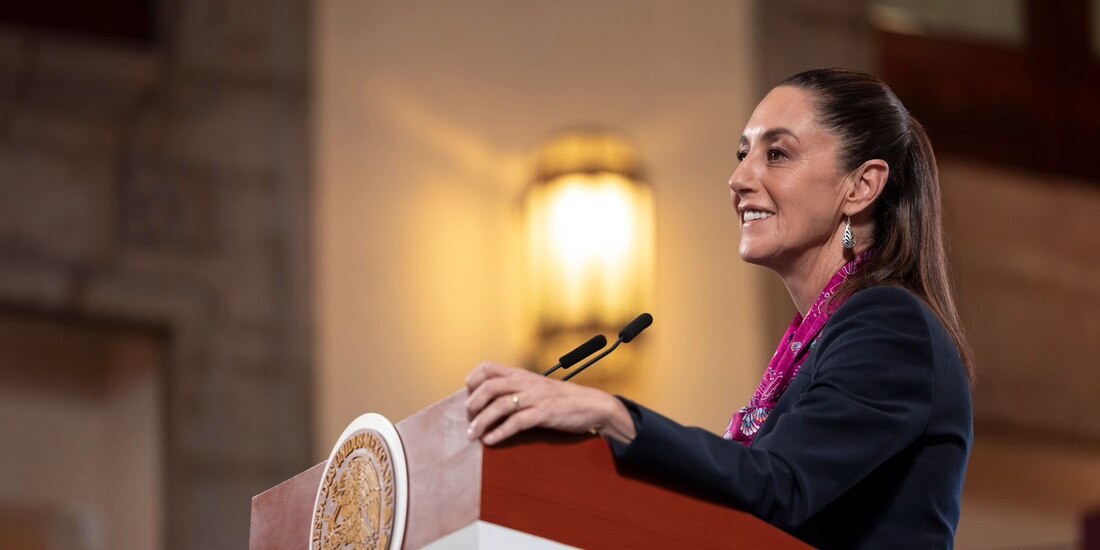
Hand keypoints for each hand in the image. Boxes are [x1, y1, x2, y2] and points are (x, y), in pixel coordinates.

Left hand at [464, 362, 636, 445]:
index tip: (467, 395)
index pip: (489, 367)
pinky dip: (500, 432)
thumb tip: (491, 400)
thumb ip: (517, 389)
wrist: (591, 405)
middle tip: (467, 420)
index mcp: (521, 375)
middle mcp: (526, 383)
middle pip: (490, 387)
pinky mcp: (544, 413)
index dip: (473, 380)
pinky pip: (517, 422)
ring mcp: (535, 398)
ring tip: (473, 435)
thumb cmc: (562, 399)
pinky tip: (491, 441)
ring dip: (482, 421)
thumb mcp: (537, 387)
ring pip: (500, 405)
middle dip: (473, 404)